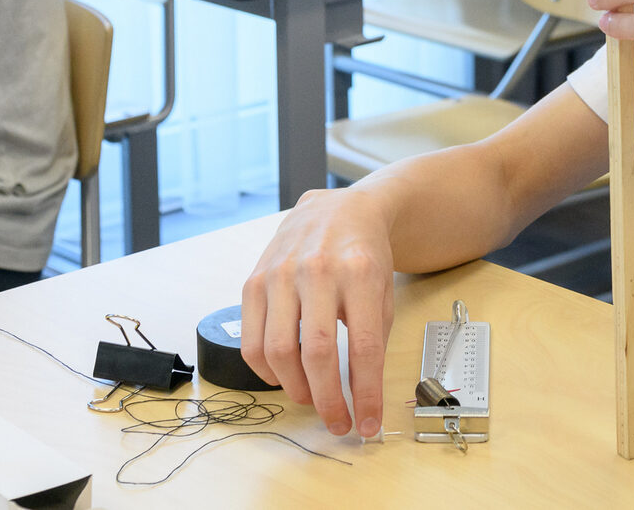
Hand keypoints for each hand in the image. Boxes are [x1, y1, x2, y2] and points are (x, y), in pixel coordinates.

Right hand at [240, 187, 394, 437]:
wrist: (337, 210)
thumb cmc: (364, 255)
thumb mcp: (382, 291)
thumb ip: (372, 340)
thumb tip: (361, 398)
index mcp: (360, 272)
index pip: (363, 346)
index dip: (366, 393)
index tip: (367, 423)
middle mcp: (318, 270)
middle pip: (317, 353)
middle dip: (328, 400)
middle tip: (338, 422)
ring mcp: (280, 273)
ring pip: (279, 351)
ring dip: (296, 389)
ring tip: (312, 398)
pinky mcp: (254, 280)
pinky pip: (251, 341)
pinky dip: (266, 371)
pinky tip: (284, 376)